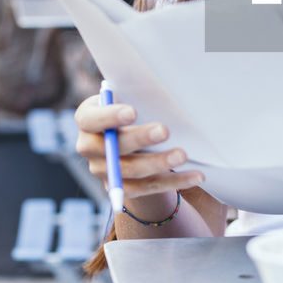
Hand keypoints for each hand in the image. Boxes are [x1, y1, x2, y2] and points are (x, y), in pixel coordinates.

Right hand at [74, 95, 202, 201]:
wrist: (130, 139)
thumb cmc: (131, 107)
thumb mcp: (128, 97)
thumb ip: (136, 96)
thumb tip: (162, 94)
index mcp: (87, 119)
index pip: (91, 119)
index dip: (110, 117)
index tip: (133, 112)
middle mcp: (88, 147)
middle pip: (113, 148)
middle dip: (140, 139)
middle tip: (164, 130)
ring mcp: (104, 171)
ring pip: (131, 171)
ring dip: (159, 163)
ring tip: (182, 155)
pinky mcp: (122, 188)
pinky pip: (148, 188)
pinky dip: (174, 182)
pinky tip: (195, 176)